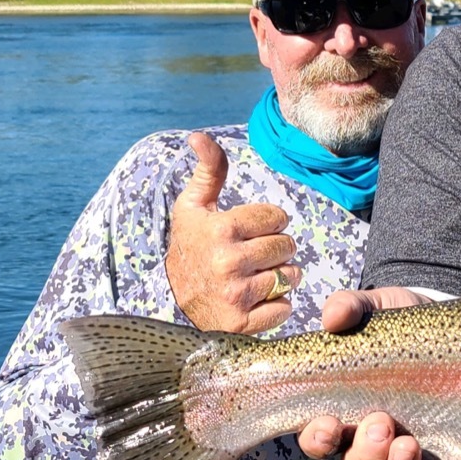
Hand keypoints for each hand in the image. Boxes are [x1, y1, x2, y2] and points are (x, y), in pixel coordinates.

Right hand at [164, 132, 300, 333]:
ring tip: (257, 275)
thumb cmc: (189, 246)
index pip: (277, 217)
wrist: (170, 299)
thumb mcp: (193, 205)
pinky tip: (256, 299)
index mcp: (221, 229)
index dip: (269, 222)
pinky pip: (284, 308)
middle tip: (254, 254)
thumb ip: (209, 170)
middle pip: (287, 246)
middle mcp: (229, 261)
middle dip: (276, 248)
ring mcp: (237, 294)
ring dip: (280, 275)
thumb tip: (198, 135)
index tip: (252, 230)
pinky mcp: (243, 324)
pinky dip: (276, 305)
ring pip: (290, 275)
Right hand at [297, 287, 460, 459]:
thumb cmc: (395, 324)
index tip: (329, 424)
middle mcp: (371, 440)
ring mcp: (409, 450)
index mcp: (342, 412)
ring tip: (410, 444)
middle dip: (365, 454)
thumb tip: (333, 317)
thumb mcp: (373, 309)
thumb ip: (350, 308)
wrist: (447, 324)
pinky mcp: (447, 450)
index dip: (318, 440)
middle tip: (381, 423)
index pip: (319, 440)